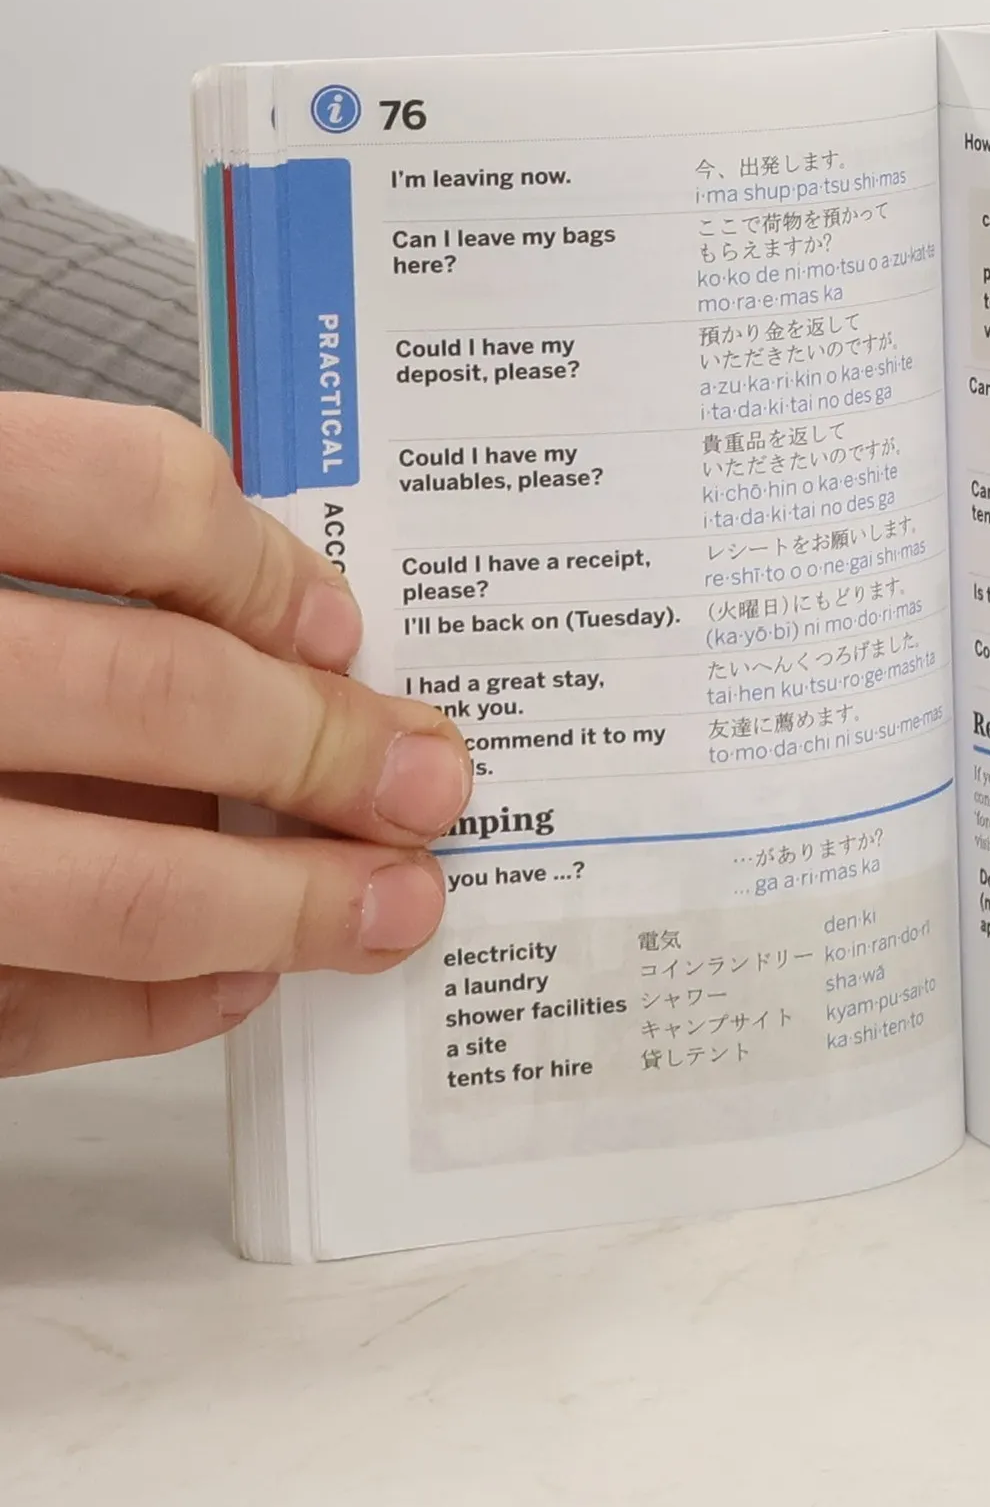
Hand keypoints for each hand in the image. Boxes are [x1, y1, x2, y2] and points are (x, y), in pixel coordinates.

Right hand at [0, 396, 471, 1073]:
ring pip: (92, 883)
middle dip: (319, 750)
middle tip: (429, 781)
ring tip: (384, 907)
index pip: (119, 493)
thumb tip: (278, 641)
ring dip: (272, 903)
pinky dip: (132, 1007)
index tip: (341, 630)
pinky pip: (2, 1013)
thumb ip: (46, 550)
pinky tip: (228, 983)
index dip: (259, 564)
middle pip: (140, 695)